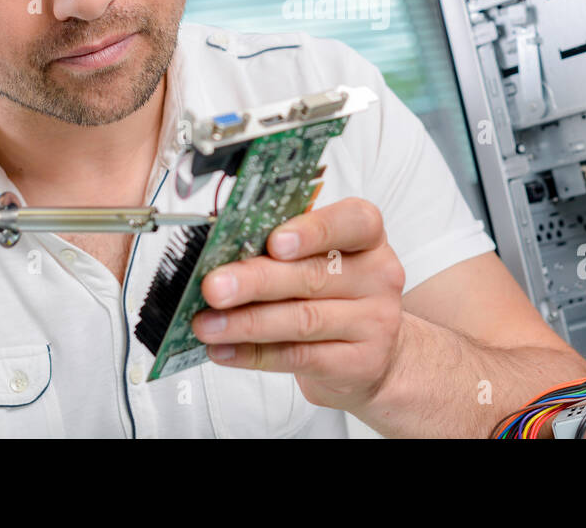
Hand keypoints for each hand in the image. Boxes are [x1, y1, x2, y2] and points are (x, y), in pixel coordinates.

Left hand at [191, 197, 405, 412]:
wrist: (374, 355)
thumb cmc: (337, 294)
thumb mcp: (322, 258)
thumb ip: (284, 248)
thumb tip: (223, 250)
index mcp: (367, 237)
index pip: (354, 222)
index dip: (314, 230)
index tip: (273, 241)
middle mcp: (377, 276)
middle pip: (314, 275)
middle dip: (256, 280)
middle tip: (214, 285)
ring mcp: (373, 321)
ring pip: (303, 320)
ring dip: (247, 322)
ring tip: (208, 323)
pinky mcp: (359, 363)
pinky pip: (299, 357)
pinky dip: (254, 353)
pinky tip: (225, 348)